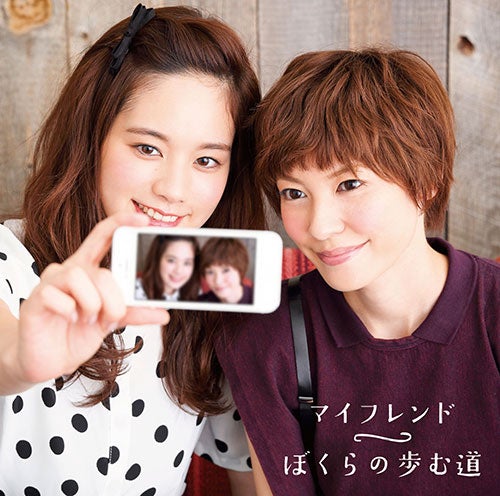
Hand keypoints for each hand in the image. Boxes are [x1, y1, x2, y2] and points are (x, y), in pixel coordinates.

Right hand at [14, 212, 168, 385]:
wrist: (50, 360)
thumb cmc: (77, 334)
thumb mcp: (111, 321)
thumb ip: (134, 312)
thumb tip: (162, 313)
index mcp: (89, 270)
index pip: (103, 236)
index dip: (120, 222)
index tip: (143, 220)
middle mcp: (70, 271)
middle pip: (101, 271)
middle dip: (114, 299)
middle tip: (112, 316)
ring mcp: (51, 282)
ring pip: (80, 277)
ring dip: (92, 305)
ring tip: (88, 320)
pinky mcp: (35, 298)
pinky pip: (57, 295)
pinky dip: (69, 311)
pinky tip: (68, 319)